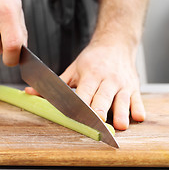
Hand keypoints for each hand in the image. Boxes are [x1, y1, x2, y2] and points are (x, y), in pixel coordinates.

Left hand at [26, 41, 145, 129]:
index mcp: (90, 74)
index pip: (84, 92)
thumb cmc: (93, 60)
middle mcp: (107, 79)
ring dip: (122, 113)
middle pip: (103, 97)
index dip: (80, 105)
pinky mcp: (134, 87)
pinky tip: (138, 117)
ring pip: (122, 100)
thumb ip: (55, 84)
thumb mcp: (73, 69)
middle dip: (101, 110)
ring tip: (121, 126)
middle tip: (99, 123)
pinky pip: (138, 99)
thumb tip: (30, 92)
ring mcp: (122, 83)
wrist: (116, 43)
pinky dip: (138, 108)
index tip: (76, 116)